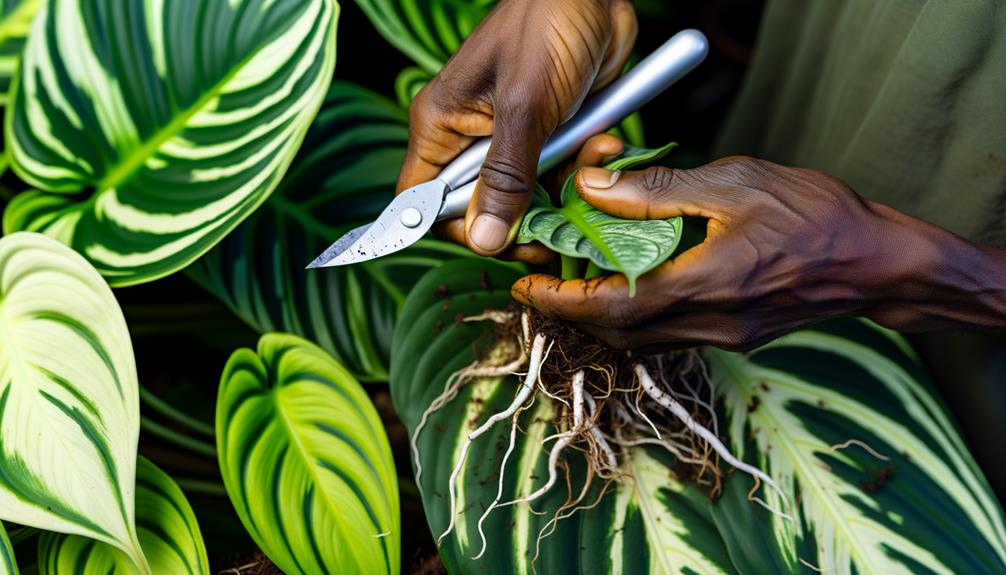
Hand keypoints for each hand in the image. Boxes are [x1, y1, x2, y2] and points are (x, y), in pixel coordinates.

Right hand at [397, 0, 636, 260]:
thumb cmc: (547, 29)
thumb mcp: (525, 108)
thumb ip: (505, 177)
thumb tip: (484, 240)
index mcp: (442, 125)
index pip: (425, 200)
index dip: (457, 228)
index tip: (501, 242)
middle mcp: (470, 137)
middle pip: (482, 207)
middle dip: (526, 215)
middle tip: (559, 221)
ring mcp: (511, 138)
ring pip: (528, 197)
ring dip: (567, 187)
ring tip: (594, 152)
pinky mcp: (549, 136)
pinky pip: (560, 175)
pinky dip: (585, 167)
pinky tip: (605, 143)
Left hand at [513, 156, 1005, 350]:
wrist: (877, 263)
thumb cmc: (814, 214)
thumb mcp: (734, 183)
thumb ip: (659, 190)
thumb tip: (594, 189)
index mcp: (702, 285)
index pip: (610, 305)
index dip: (560, 302)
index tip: (525, 290)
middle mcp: (706, 323)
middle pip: (617, 330)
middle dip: (572, 311)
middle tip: (544, 282)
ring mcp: (722, 337)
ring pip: (641, 338)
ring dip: (602, 315)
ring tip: (579, 282)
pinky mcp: (734, 337)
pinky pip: (669, 335)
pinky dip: (637, 317)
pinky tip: (633, 287)